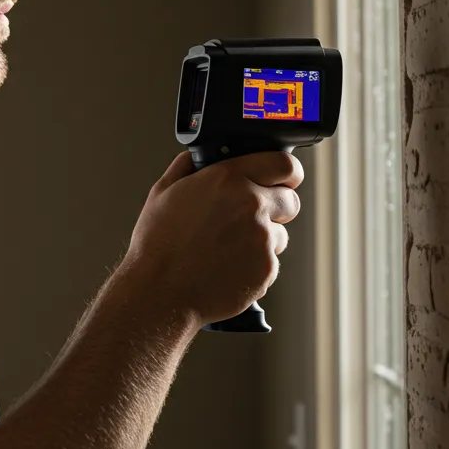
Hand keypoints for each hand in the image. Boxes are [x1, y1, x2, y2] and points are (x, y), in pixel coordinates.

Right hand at [121, 149, 302, 333]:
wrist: (160, 291)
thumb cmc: (157, 244)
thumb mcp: (163, 192)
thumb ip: (187, 166)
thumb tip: (200, 156)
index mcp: (227, 178)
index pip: (283, 164)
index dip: (287, 173)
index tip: (284, 179)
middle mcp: (251, 204)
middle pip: (290, 199)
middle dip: (276, 207)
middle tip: (250, 219)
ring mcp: (262, 238)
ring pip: (280, 234)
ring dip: (263, 239)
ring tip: (227, 249)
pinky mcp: (266, 268)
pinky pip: (271, 262)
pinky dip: (255, 265)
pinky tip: (227, 267)